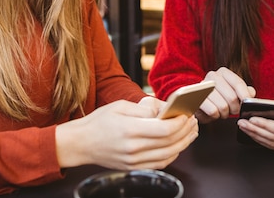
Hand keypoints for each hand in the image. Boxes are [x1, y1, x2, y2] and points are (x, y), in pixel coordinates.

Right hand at [56, 100, 198, 169]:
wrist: (80, 143)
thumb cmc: (99, 121)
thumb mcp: (120, 105)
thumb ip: (144, 108)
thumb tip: (165, 110)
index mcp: (129, 130)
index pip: (164, 130)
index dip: (180, 122)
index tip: (186, 114)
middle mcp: (133, 148)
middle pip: (169, 143)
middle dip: (185, 131)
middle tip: (193, 121)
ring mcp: (133, 161)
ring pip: (168, 155)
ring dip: (183, 144)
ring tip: (190, 132)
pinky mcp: (133, 168)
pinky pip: (160, 164)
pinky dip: (173, 155)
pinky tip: (178, 145)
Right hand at [196, 67, 255, 122]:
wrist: (202, 106)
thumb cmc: (220, 99)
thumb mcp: (235, 93)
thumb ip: (245, 91)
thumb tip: (251, 93)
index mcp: (223, 72)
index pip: (238, 83)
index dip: (245, 95)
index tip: (247, 104)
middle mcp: (212, 76)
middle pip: (232, 97)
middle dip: (235, 108)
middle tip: (233, 110)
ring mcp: (203, 86)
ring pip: (223, 106)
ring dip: (225, 113)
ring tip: (223, 111)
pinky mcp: (196, 98)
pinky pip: (213, 111)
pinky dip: (216, 116)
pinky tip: (214, 113)